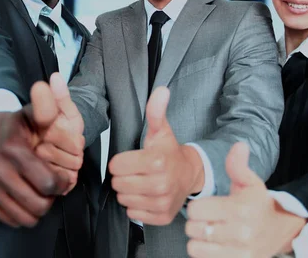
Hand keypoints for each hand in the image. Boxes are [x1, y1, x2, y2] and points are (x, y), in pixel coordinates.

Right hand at [0, 81, 82, 227]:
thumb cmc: (21, 126)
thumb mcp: (37, 112)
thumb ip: (51, 102)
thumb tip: (54, 79)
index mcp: (14, 149)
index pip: (48, 183)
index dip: (62, 183)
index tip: (62, 176)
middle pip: (39, 205)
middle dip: (51, 197)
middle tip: (50, 184)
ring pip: (25, 217)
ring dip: (38, 206)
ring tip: (38, 189)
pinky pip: (11, 220)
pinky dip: (21, 212)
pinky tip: (23, 193)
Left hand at [109, 87, 204, 225]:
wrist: (191, 175)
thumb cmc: (169, 152)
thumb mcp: (161, 131)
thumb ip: (156, 111)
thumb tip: (161, 90)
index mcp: (156, 162)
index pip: (115, 166)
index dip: (121, 162)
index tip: (133, 159)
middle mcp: (159, 185)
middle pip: (118, 184)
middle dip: (124, 177)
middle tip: (137, 171)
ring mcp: (161, 203)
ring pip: (123, 200)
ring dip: (129, 192)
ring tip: (142, 183)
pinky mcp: (162, 217)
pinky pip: (133, 214)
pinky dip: (137, 206)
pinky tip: (147, 196)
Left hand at [185, 142, 306, 257]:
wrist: (281, 230)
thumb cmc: (259, 205)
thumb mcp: (250, 182)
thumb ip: (237, 165)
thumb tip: (239, 146)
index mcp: (241, 209)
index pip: (196, 210)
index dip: (196, 207)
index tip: (206, 206)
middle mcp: (241, 233)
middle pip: (193, 229)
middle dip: (195, 223)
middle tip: (207, 219)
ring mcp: (240, 252)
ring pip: (195, 247)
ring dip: (198, 240)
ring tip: (209, 233)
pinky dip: (204, 253)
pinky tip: (214, 245)